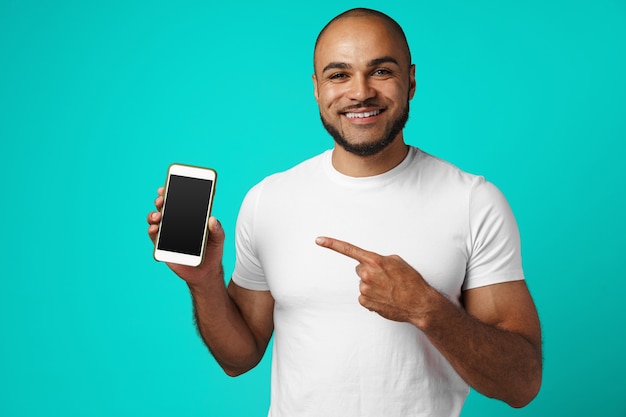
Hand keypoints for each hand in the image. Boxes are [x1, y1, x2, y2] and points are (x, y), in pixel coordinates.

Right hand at [147, 187, 224, 288]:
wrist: (206, 272)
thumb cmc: (213, 251)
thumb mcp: (218, 238)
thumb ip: (217, 229)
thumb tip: (213, 219)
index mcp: (189, 218)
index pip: (178, 202)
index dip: (170, 193)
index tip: (165, 187)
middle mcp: (176, 224)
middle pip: (164, 208)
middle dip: (160, 201)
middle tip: (161, 199)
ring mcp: (168, 235)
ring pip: (156, 221)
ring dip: (153, 215)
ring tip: (158, 216)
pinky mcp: (164, 247)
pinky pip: (154, 237)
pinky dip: (152, 231)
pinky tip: (155, 229)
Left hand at [315, 236, 437, 324]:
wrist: (418, 303)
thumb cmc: (411, 281)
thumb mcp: (398, 262)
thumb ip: (380, 259)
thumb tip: (372, 264)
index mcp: (374, 261)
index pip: (348, 249)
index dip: (332, 244)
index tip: (318, 240)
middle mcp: (366, 274)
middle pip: (360, 269)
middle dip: (370, 272)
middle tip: (385, 278)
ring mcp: (364, 289)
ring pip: (363, 283)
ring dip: (372, 286)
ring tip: (388, 290)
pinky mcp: (365, 302)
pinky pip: (364, 296)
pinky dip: (372, 297)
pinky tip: (384, 298)